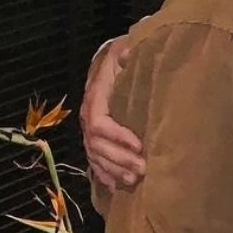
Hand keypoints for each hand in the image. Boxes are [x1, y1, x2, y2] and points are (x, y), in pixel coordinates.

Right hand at [82, 35, 145, 189]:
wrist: (114, 57)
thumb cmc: (125, 52)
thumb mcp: (126, 47)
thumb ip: (128, 53)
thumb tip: (129, 55)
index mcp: (96, 95)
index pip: (99, 123)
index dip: (117, 137)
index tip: (139, 145)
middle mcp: (89, 114)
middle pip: (96, 145)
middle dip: (119, 159)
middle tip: (144, 169)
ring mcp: (90, 128)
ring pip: (94, 156)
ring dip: (114, 170)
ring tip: (135, 179)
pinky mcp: (96, 136)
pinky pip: (94, 160)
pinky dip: (104, 174)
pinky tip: (116, 186)